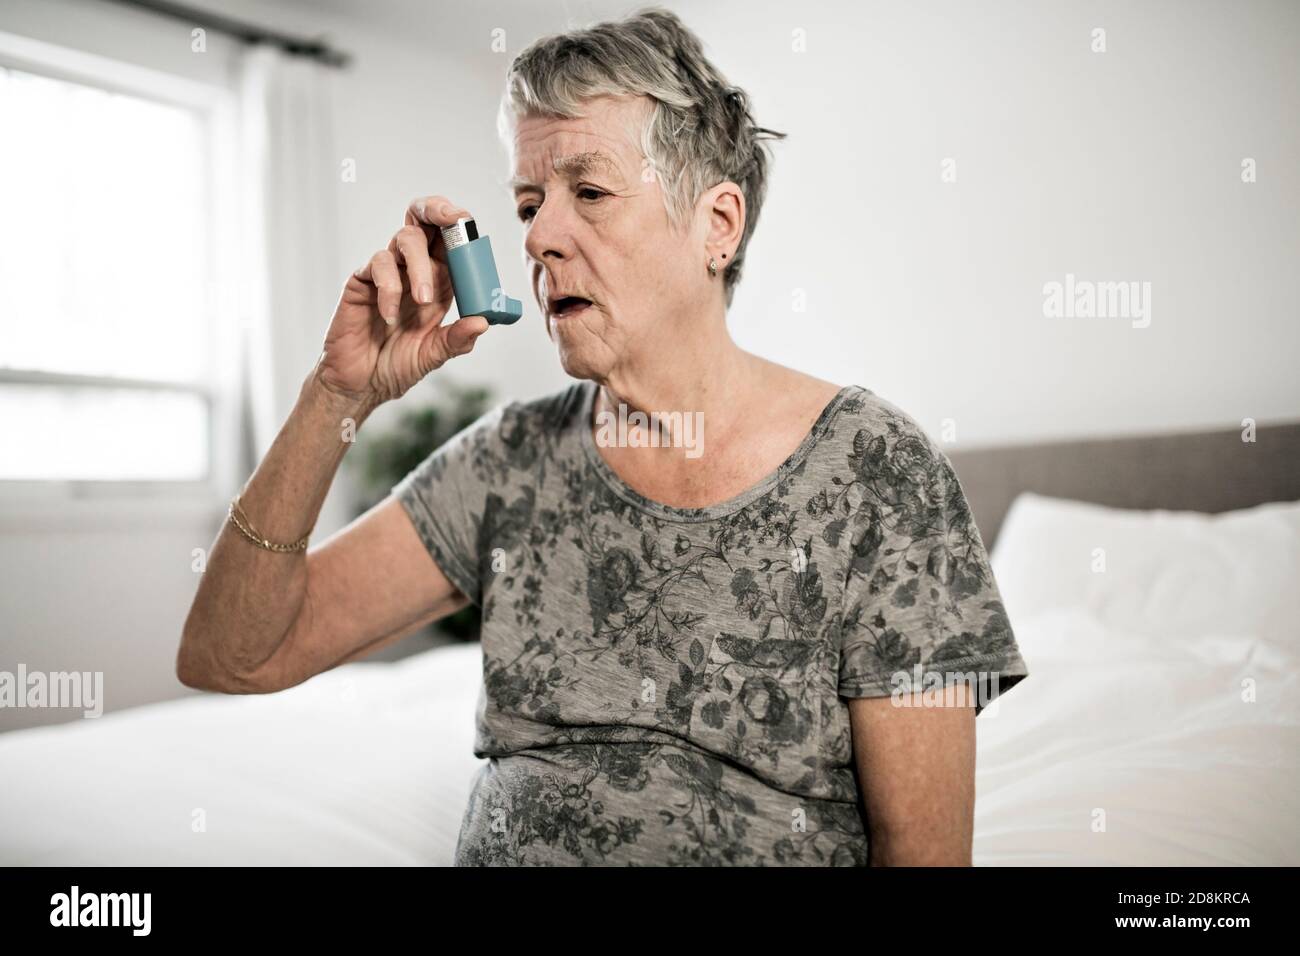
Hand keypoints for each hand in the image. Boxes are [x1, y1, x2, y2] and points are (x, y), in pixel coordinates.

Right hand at [315, 195, 489, 406]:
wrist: (360, 385)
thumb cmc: (396, 365)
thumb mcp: (434, 355)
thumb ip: (457, 339)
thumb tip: (483, 322)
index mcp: (438, 282)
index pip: (450, 242)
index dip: (461, 227)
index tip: (470, 224)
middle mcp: (413, 271)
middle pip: (423, 222)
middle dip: (438, 211)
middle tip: (453, 219)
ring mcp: (387, 274)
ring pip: (404, 239)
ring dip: (420, 266)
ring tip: (423, 301)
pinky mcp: (361, 282)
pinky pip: (378, 267)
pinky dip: (389, 288)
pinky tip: (390, 316)